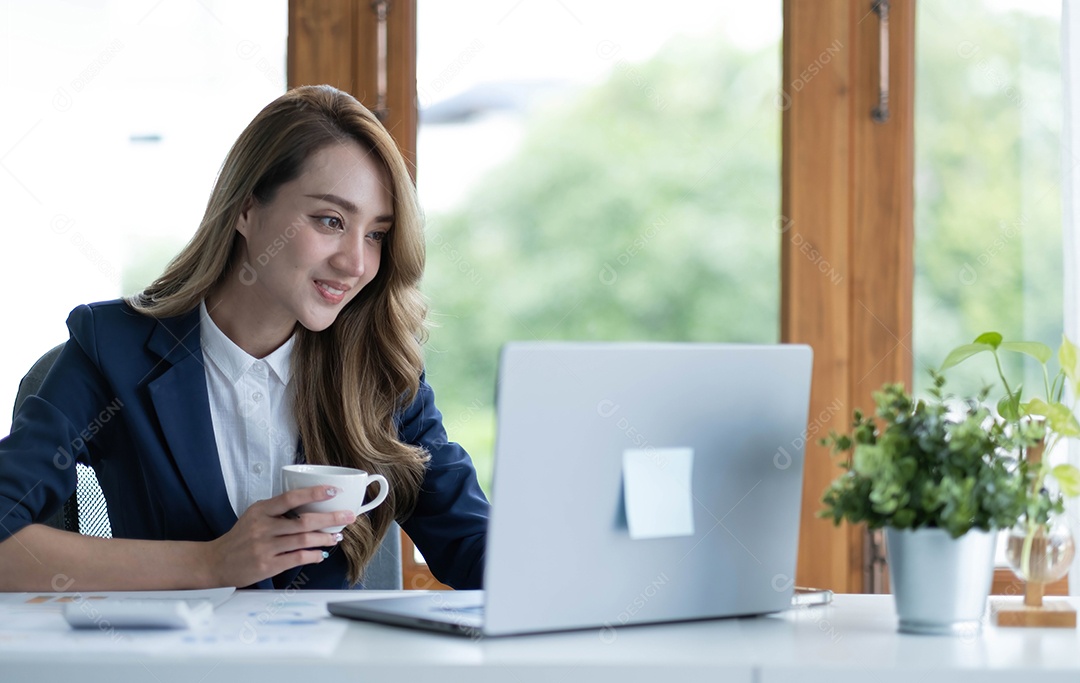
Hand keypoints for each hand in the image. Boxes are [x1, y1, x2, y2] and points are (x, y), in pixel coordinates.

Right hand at [203, 485, 356, 586]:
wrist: (216, 561)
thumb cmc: (240, 537)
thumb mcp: (254, 515)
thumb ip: (278, 510)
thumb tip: (311, 505)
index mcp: (261, 510)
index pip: (291, 498)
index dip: (314, 493)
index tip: (333, 491)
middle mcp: (263, 527)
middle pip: (303, 520)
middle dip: (330, 518)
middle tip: (348, 516)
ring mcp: (265, 547)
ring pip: (303, 540)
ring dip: (325, 538)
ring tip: (337, 536)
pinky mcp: (267, 565)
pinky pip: (297, 558)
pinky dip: (313, 555)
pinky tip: (321, 554)